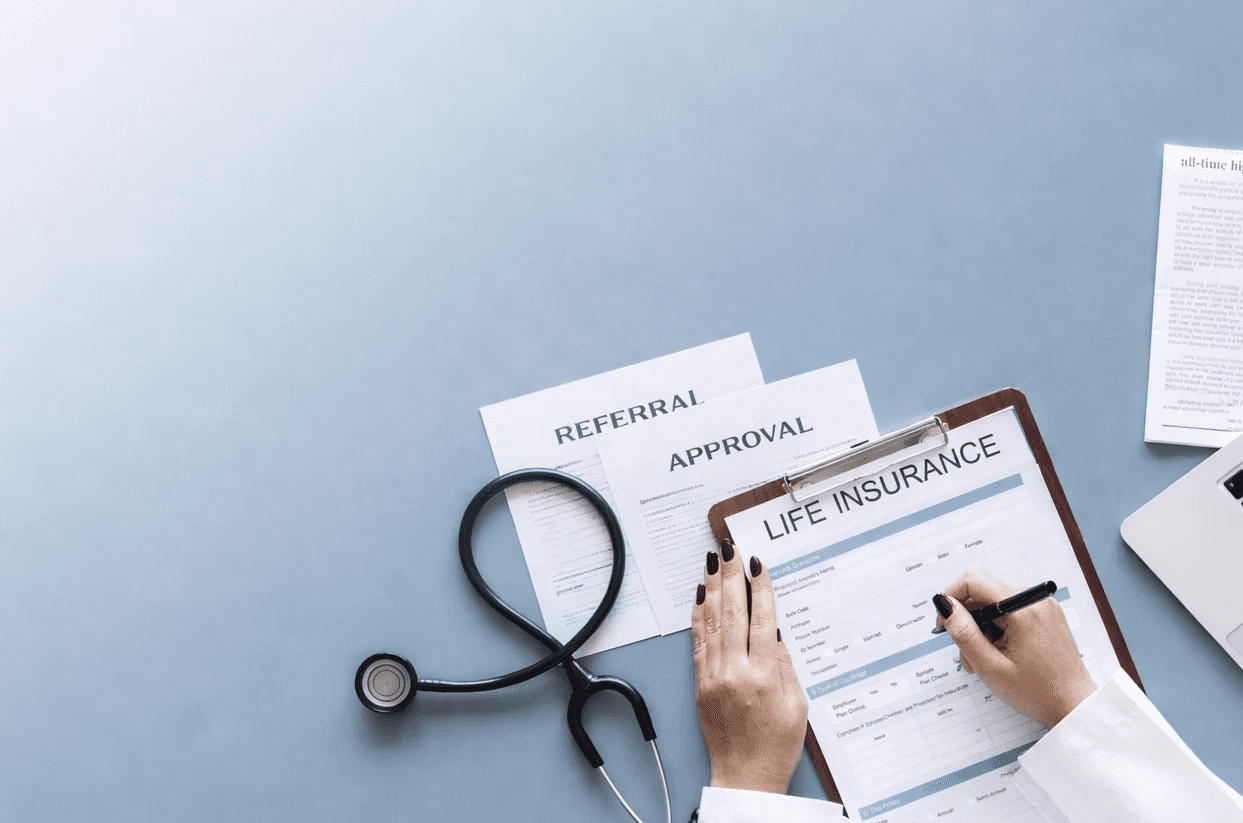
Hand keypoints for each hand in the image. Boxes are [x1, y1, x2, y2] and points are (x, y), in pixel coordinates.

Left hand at [691, 544, 807, 793]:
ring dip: (712, 588)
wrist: (745, 778)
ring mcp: (713, 677)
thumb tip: (771, 628)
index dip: (760, 588)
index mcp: (764, 677)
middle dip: (730, 576)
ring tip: (713, 562)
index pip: (761, 619)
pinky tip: (700, 596)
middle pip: (732, 613)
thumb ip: (785, 663)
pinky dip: (698, 616)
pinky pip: (698, 642)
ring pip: (711, 622)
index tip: (757, 564)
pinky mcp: (700, 683)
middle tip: (729, 549)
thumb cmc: (777, 745)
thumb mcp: (798, 704)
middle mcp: (735, 672)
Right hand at [934, 570, 1097, 728]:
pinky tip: (999, 654)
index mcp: (1023, 609)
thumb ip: (964, 633)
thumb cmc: (1039, 692)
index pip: (973, 581)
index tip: (945, 623)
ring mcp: (1042, 607)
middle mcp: (1035, 600)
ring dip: (982, 630)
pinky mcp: (1045, 616)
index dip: (951, 598)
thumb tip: (944, 605)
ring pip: (995, 606)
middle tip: (966, 652)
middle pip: (984, 595)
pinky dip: (998, 631)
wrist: (1075, 705)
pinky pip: (1010, 614)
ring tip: (984, 661)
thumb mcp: (991, 666)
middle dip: (968, 622)